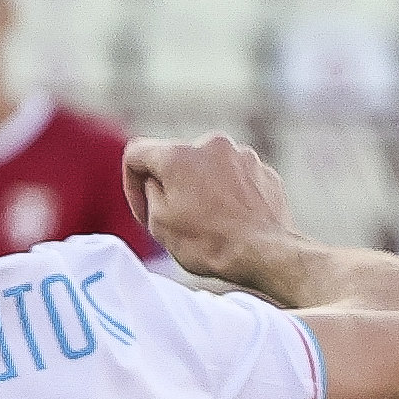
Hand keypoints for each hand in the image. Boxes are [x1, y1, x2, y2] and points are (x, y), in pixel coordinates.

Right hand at [121, 134, 302, 292]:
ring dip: (202, 190)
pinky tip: (232, 221)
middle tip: (177, 221)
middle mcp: (211, 144)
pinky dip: (229, 195)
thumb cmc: (211, 244)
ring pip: (208, 169)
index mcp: (178, 154)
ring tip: (209, 223)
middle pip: (176, 160)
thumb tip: (156, 182)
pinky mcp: (263, 171)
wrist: (267, 254)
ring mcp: (242, 155)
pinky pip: (236, 178)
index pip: (137, 154)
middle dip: (172, 187)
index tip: (144, 209)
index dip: (132, 184)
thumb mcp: (159, 224)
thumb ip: (149, 192)